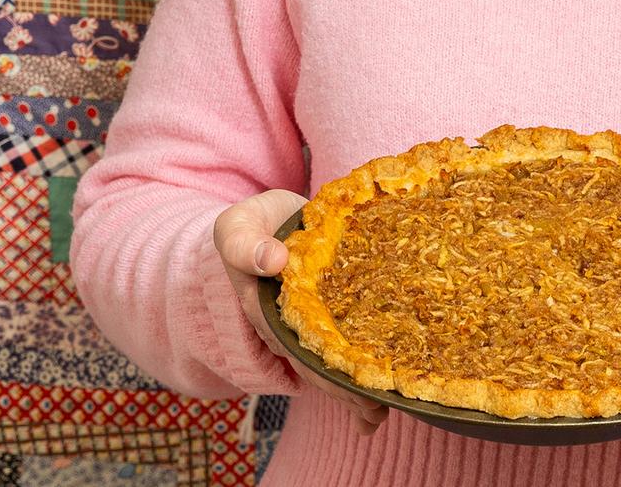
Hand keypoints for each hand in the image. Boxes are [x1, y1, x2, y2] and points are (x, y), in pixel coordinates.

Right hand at [213, 189, 390, 437]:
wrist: (267, 212)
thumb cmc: (250, 223)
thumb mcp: (236, 228)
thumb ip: (245, 245)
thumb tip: (273, 260)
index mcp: (268, 314)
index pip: (299, 351)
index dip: (326, 375)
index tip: (355, 392)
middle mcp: (290, 326)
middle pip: (320, 366)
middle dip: (347, 391)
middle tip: (378, 408)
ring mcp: (312, 319)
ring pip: (335, 360)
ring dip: (357, 385)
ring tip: (384, 408)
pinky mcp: (331, 306)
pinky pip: (346, 339)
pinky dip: (363, 364)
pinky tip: (384, 388)